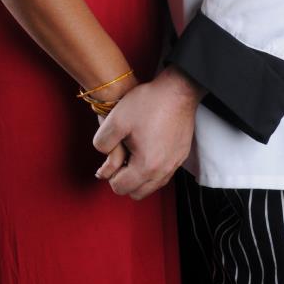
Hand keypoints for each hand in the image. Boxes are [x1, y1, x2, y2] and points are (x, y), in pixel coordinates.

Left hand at [93, 66, 203, 199]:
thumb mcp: (116, 120)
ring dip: (139, 177)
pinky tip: (147, 149)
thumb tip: (103, 155)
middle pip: (136, 192)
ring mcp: (174, 164)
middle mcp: (162, 171)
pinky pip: (163, 174)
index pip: (120, 188)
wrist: (177, 90)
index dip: (109, 175)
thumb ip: (103, 142)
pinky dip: (152, 170)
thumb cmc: (148, 103)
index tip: (110, 158)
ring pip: (151, 186)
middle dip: (124, 180)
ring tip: (133, 154)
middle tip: (120, 158)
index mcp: (145, 166)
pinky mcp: (181, 155)